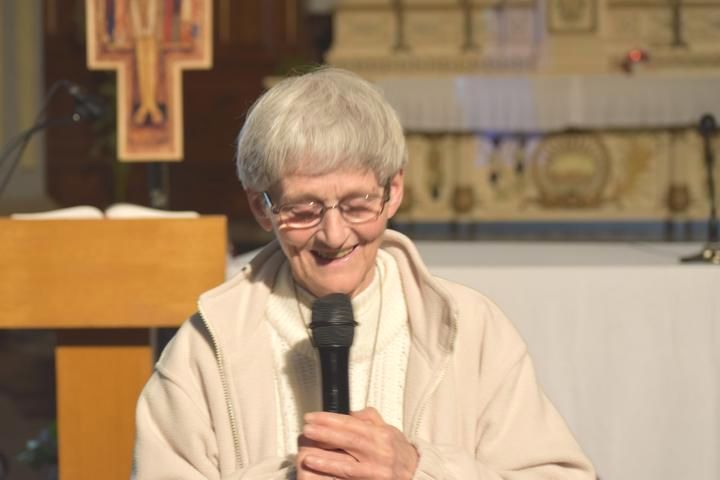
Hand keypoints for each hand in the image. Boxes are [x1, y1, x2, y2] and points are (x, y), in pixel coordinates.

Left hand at [298, 407, 418, 479]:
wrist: (416, 476)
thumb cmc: (400, 453)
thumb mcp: (389, 430)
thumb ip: (369, 419)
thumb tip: (349, 412)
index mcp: (382, 435)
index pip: (352, 424)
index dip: (330, 419)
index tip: (313, 417)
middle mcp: (380, 453)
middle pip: (348, 441)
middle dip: (325, 434)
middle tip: (307, 429)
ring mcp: (376, 472)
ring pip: (347, 465)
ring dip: (325, 459)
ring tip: (307, 454)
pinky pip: (350, 479)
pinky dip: (333, 476)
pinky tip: (320, 472)